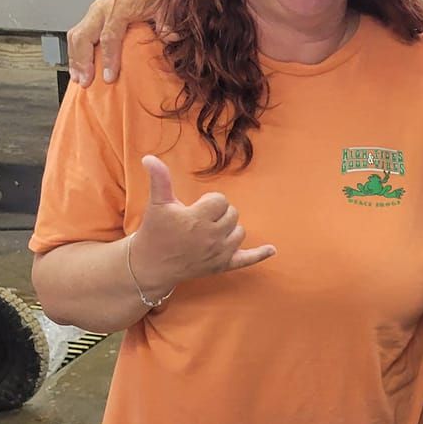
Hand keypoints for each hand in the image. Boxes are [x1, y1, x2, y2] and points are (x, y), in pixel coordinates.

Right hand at [67, 0, 168, 84]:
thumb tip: (171, 36)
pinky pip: (78, 34)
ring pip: (76, 35)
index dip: (108, 58)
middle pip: (84, 36)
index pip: (109, 36)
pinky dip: (76, 53)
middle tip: (86, 82)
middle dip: (83, 61)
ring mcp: (95, 11)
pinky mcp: (93, 15)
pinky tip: (78, 68)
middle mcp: (102, 8)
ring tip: (78, 79)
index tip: (109, 77)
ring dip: (75, 59)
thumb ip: (166, 22)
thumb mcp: (166, 7)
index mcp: (119, 7)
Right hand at [126, 155, 274, 294]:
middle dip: (219, 213)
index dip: (209, 201)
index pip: (220, 200)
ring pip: (240, 232)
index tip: (195, 208)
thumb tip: (149, 157)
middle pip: (232, 214)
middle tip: (201, 219)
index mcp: (197, 219)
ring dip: (230, 228)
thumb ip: (159, 179)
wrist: (152, 265)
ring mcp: (219, 253)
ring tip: (211, 230)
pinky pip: (247, 260)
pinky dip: (260, 255)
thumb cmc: (155, 231)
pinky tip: (272, 250)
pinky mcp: (222, 266)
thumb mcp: (158, 203)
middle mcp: (211, 237)